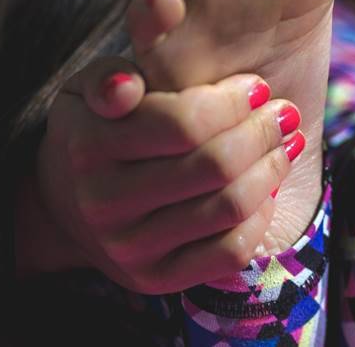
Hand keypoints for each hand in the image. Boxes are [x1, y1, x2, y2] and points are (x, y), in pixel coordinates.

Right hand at [31, 57, 301, 293]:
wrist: (69, 202)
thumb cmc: (100, 125)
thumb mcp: (93, 87)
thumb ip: (112, 74)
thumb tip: (126, 87)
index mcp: (88, 145)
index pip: (182, 123)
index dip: (232, 102)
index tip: (258, 87)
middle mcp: (103, 203)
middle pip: (213, 166)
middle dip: (262, 132)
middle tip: (284, 112)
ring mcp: (129, 248)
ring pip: (228, 207)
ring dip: (272, 168)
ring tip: (285, 141)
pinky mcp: (156, 280)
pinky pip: (229, 252)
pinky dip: (260, 215)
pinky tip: (266, 185)